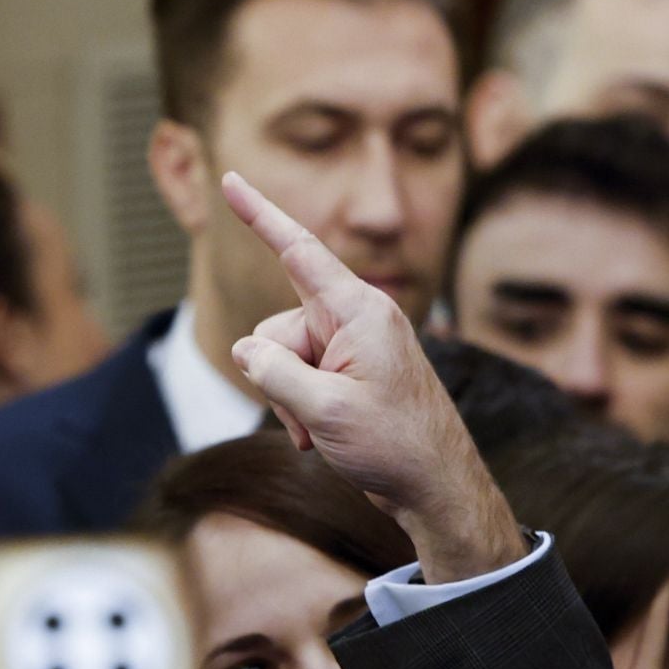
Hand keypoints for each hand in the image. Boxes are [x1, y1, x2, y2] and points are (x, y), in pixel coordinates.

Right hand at [221, 171, 527, 583]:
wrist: (436, 488)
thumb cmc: (396, 446)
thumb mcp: (324, 409)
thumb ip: (274, 372)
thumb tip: (247, 350)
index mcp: (360, 311)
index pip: (298, 251)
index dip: (259, 215)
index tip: (231, 180)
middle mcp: (358, 320)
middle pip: (277, 327)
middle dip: (277, 373)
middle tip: (311, 416)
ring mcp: (354, 348)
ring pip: (282, 359)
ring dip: (288, 401)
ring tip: (320, 433)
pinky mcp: (350, 375)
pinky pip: (299, 379)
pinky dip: (300, 409)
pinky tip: (320, 438)